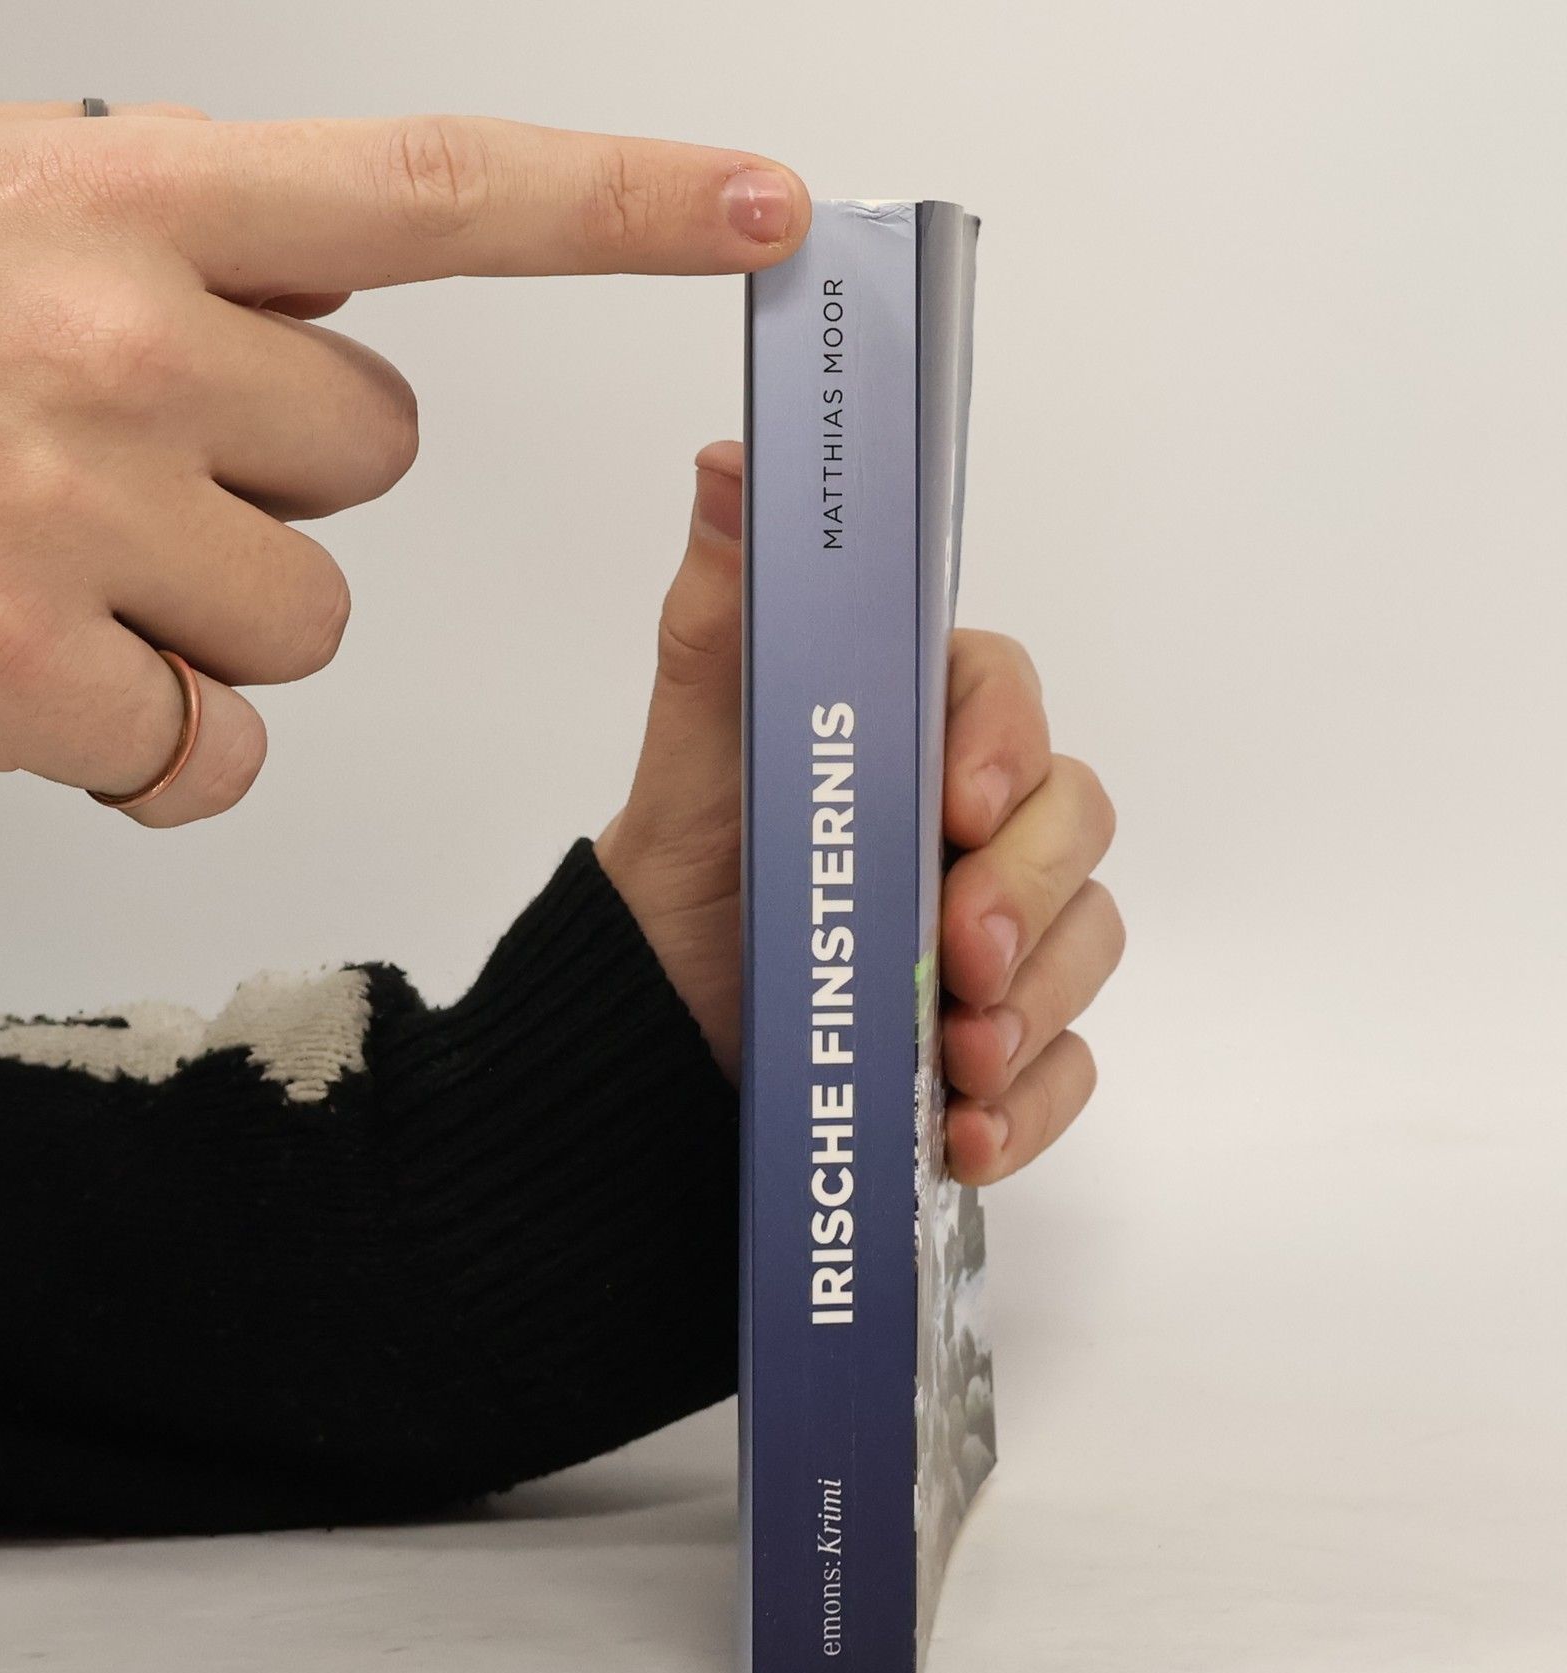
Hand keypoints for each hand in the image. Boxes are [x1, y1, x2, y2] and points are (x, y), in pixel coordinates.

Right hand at [0, 105, 807, 823]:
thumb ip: (174, 231)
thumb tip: (322, 283)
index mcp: (121, 194)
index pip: (432, 188)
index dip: (622, 201)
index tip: (763, 209)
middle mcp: (124, 340)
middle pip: (374, 457)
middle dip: (279, 481)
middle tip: (116, 475)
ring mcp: (80, 513)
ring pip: (305, 617)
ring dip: (209, 623)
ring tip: (44, 576)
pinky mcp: (33, 675)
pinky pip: (212, 749)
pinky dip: (153, 751)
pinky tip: (39, 698)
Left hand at [595, 442, 1123, 1183]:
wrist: (659, 1030)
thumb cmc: (688, 878)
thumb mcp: (696, 756)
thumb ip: (725, 620)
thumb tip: (734, 467)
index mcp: (915, 731)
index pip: (1003, 702)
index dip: (1000, 744)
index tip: (957, 801)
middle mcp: (977, 824)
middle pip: (1071, 826)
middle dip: (1024, 894)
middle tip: (960, 956)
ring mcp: (1005, 931)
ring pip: (1087, 945)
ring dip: (1036, 1008)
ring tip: (958, 1060)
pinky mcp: (1007, 1033)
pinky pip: (1065, 1063)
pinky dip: (1026, 1103)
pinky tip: (964, 1131)